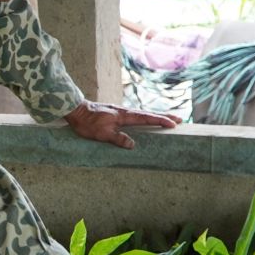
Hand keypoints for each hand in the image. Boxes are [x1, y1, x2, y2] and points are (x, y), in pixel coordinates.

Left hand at [63, 102, 179, 150]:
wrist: (75, 110)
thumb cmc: (87, 123)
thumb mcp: (102, 134)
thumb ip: (118, 139)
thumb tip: (133, 145)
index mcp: (124, 115)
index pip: (146, 118)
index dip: (160, 121)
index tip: (173, 123)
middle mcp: (124, 111)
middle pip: (148, 114)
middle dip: (163, 116)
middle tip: (179, 119)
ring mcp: (120, 111)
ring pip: (142, 114)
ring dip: (155, 116)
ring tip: (167, 119)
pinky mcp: (116, 113)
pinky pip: (135, 115)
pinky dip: (145, 117)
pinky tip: (145, 120)